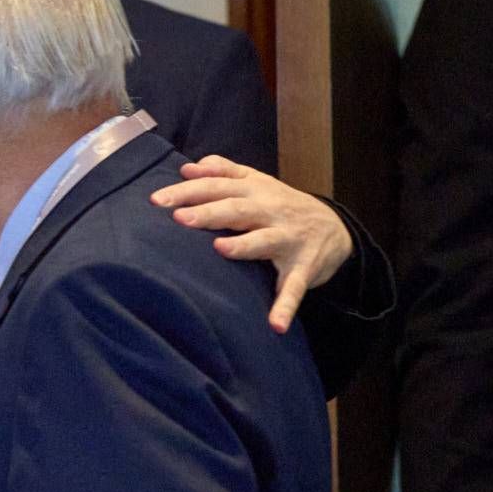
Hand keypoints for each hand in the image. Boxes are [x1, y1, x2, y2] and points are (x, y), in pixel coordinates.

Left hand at [152, 156, 352, 333]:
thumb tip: (189, 167)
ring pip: (264, 241)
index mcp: (256, 190)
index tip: (157, 200)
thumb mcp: (257, 182)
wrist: (335, 229)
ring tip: (220, 249)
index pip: (218, 186)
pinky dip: (286, 306)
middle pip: (237, 209)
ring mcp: (288, 239)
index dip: (188, 191)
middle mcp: (271, 211)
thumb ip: (224, 172)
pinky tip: (275, 324)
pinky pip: (294, 288)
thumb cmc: (282, 205)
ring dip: (244, 246)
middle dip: (209, 212)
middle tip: (179, 218)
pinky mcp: (303, 267)